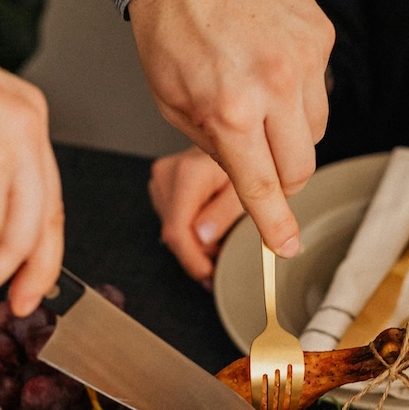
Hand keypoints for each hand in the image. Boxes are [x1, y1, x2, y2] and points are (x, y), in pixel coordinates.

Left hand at [128, 0, 331, 258]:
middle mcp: (274, 87)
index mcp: (231, 111)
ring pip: (316, 133)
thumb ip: (213, 148)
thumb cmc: (173, 27)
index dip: (276, 225)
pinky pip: (321, 89)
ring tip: (261, 107)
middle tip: (261, 162)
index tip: (287, 246)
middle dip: (282, 179)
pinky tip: (271, 70)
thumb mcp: (172, 103)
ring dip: (291, 136)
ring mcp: (304, 60)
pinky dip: (299, 93)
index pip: (264, 187)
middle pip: (300, 168)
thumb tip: (245, 182)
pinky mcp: (320, 37)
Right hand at [149, 146, 244, 284]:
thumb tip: (205, 238)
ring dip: (195, 240)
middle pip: (174, 232)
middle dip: (198, 251)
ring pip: (172, 227)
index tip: (208, 274)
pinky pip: (172, 217)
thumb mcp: (246, 190)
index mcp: (188, 173)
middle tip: (223, 255)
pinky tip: (207, 224)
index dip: (192, 259)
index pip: (178, 231)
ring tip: (220, 234)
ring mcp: (161, 177)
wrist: (237, 135)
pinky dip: (190, 228)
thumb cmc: (246, 157)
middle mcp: (168, 173)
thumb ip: (224, 214)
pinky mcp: (162, 182)